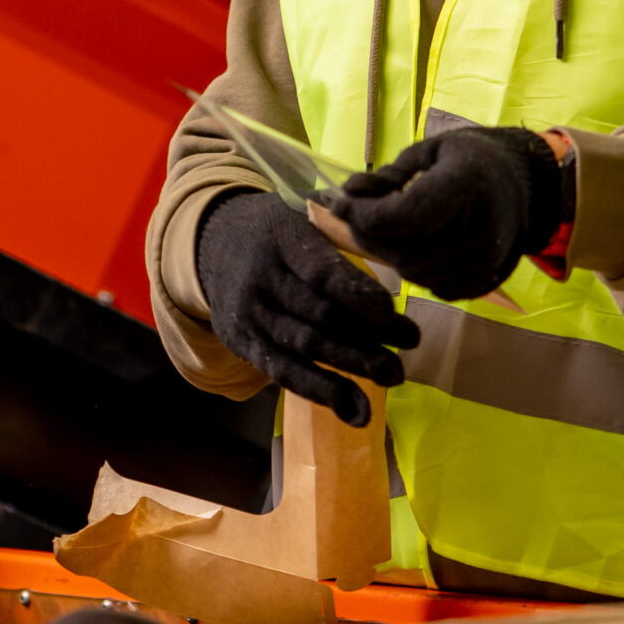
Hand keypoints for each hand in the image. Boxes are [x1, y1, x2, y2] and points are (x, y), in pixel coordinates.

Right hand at [194, 189, 421, 427]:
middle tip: (410, 343)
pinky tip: (354, 409)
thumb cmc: (277, 230)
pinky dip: (321, 392)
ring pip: (304, 347)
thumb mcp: (301, 214)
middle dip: (368, 334)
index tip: (388, 308)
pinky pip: (284, 373)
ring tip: (392, 377)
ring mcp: (249, 316)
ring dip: (352, 367)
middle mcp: (261, 279)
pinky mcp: (243, 344)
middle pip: (318, 314)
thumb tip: (397, 253)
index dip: (353, 290)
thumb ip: (339, 234)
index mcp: (280, 238)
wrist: (213, 243)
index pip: (318, 269)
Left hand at [326, 128, 570, 302]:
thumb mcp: (429, 151)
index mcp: (466, 185)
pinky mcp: (486, 282)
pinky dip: (416, 270)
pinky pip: (436, 287)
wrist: (525, 184)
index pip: (406, 216)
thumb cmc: (470, 160)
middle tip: (354, 219)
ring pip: (416, 274)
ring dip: (390, 255)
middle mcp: (481, 229)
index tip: (341, 206)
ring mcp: (486, 261)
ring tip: (384, 231)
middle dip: (370, 237)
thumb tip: (347, 195)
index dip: (367, 216)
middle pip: (407, 252)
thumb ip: (388, 175)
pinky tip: (416, 246)